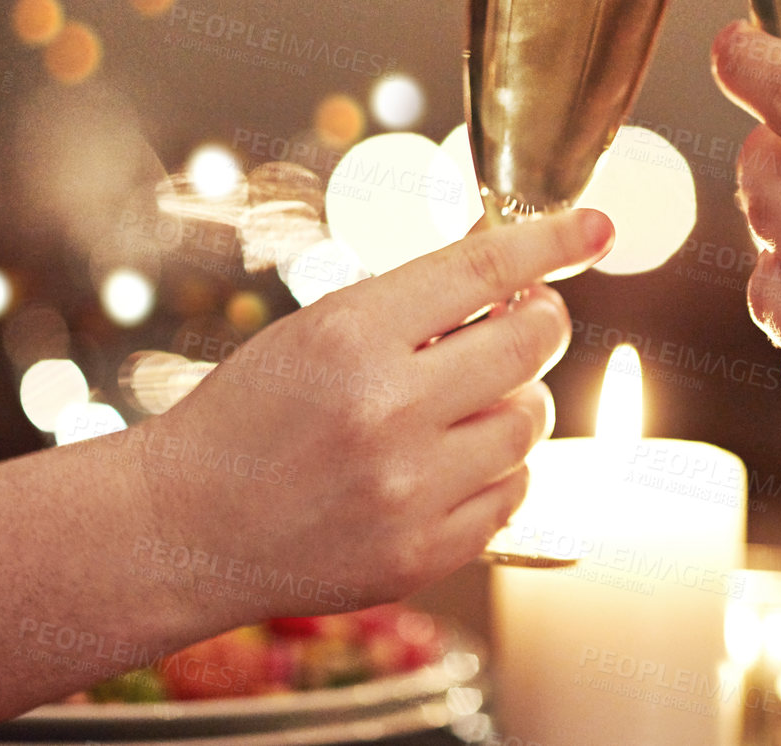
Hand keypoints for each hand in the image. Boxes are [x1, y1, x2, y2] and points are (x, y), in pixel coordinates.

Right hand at [130, 209, 613, 625]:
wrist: (183, 529)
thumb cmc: (251, 417)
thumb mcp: (317, 330)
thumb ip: (413, 305)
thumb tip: (515, 272)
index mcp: (352, 335)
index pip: (484, 268)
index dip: (553, 241)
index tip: (597, 227)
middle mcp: (387, 410)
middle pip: (529, 344)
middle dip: (540, 324)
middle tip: (524, 323)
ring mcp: (408, 489)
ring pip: (530, 421)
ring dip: (516, 400)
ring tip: (468, 402)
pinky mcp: (421, 554)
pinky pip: (513, 493)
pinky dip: (499, 470)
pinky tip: (453, 462)